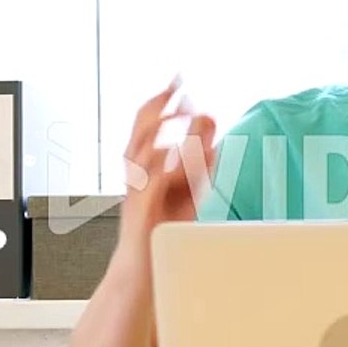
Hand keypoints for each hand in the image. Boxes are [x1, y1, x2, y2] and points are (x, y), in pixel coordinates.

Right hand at [118, 77, 217, 244]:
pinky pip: (150, 182)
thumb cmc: (163, 227)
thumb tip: (211, 131)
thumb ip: (199, 160)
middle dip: (158, 105)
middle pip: (140, 129)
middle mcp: (136, 173)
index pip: (147, 122)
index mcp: (143, 164)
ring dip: (162, 130)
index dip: (161, 99)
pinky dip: (163, 167)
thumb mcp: (188, 189)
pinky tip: (177, 154)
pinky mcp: (141, 209)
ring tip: (182, 112)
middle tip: (177, 84)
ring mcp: (136, 189)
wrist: (143, 267)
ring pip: (144, 150)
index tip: (178, 79)